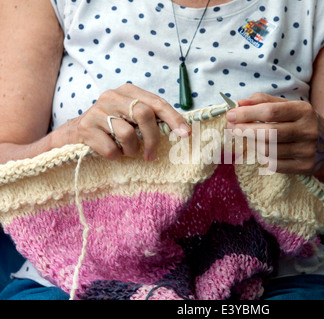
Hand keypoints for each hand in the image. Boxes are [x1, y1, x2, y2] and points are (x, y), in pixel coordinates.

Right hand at [63, 83, 190, 160]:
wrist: (73, 134)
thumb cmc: (111, 127)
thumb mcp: (130, 117)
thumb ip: (150, 118)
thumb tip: (181, 130)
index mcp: (128, 91)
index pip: (156, 102)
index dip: (173, 118)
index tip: (185, 134)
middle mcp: (112, 97)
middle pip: (143, 114)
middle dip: (152, 138)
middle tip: (152, 155)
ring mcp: (97, 111)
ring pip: (127, 134)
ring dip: (131, 150)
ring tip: (126, 152)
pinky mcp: (85, 128)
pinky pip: (111, 149)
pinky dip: (116, 156)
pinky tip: (112, 153)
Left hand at [226, 93, 323, 182]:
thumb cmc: (303, 123)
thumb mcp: (290, 107)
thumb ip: (265, 102)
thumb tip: (239, 103)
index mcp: (304, 111)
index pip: (270, 111)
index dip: (247, 113)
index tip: (231, 114)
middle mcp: (308, 130)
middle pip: (268, 132)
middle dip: (245, 130)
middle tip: (232, 128)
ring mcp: (307, 151)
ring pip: (269, 149)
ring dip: (252, 144)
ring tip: (247, 138)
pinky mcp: (304, 167)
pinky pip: (274, 164)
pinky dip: (262, 157)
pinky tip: (260, 150)